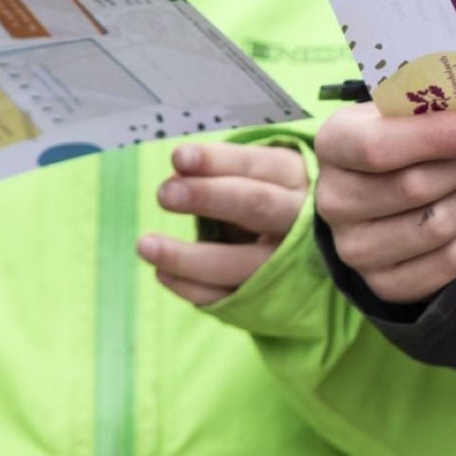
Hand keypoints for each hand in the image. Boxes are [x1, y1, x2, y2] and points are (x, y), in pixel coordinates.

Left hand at [142, 141, 308, 306]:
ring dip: (187, 257)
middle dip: (208, 197)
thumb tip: (178, 170)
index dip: (217, 161)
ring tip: (145, 245)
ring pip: (239, 263)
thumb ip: (221, 171)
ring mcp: (286, 264)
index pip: (258, 165)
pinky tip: (161, 273)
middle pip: (256, 205)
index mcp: (295, 178)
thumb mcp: (258, 176)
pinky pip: (227, 297)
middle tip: (164, 194)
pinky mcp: (269, 298)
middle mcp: (298, 220)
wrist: (311, 251)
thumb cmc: (272, 197)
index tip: (178, 157)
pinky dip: (191, 287)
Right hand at [313, 106, 455, 305]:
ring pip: (437, 225)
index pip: (378, 147)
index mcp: (332, 146)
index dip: (436, 137)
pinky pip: (449, 260)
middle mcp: (334, 202)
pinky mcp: (384, 284)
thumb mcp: (398, 116)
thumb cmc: (394, 144)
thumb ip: (433, 113)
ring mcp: (356, 250)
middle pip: (415, 187)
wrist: (373, 200)